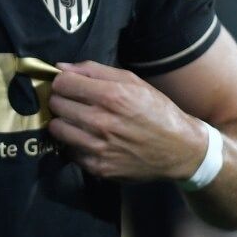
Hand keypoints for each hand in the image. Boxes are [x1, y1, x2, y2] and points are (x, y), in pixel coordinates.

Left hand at [48, 61, 205, 180]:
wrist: (180, 150)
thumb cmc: (156, 110)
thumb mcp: (132, 81)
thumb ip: (94, 71)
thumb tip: (60, 68)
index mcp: (112, 96)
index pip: (62, 83)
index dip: (62, 82)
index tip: (68, 85)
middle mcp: (102, 122)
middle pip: (56, 105)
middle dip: (61, 100)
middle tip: (74, 103)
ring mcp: (99, 148)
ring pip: (57, 129)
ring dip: (64, 123)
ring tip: (79, 121)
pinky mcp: (99, 168)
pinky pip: (69, 151)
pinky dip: (75, 145)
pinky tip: (90, 140)